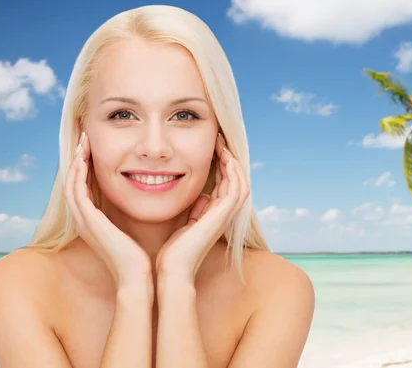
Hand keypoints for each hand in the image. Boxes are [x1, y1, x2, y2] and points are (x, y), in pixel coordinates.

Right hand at [64, 130, 152, 290]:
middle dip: (78, 159)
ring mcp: (84, 222)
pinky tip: (85, 158)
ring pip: (71, 184)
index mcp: (96, 223)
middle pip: (73, 183)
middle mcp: (86, 221)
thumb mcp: (140, 228)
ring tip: (83, 141)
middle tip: (84, 138)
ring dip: (76, 161)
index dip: (87, 167)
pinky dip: (78, 174)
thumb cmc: (143, 258)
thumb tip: (164, 189)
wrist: (139, 279)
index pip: (85, 188)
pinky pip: (76, 193)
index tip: (95, 148)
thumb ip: (144, 209)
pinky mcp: (89, 222)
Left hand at [155, 133, 249, 283]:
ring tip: (222, 144)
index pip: (224, 185)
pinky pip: (236, 189)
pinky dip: (233, 172)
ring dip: (233, 162)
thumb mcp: (184, 224)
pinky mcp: (222, 216)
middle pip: (235, 181)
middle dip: (228, 159)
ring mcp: (225, 216)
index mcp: (214, 216)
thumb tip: (201, 196)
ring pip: (240, 182)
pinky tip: (225, 158)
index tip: (212, 147)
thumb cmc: (173, 252)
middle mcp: (222, 215)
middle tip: (219, 140)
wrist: (171, 271)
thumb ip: (195, 210)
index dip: (221, 166)